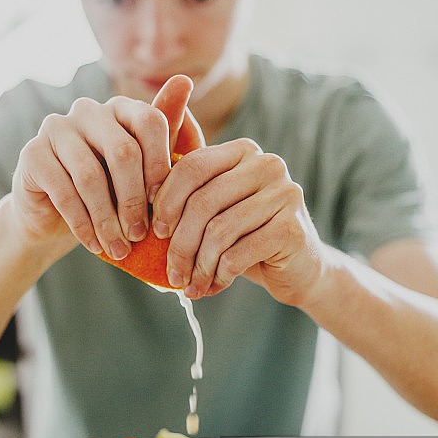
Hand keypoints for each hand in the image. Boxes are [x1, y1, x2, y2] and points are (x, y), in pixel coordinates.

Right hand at [11, 75, 200, 258]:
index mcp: (122, 107)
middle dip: (135, 201)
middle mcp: (89, 110)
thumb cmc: (112, 193)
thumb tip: (185, 79)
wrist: (56, 218)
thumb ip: (170, 139)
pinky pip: (63, 192)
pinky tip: (93, 244)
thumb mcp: (147, 174)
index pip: (152, 122)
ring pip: (91, 177)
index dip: (161, 167)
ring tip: (118, 248)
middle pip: (123, 152)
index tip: (164, 206)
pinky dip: (83, 224)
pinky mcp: (32, 153)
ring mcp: (57, 128)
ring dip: (108, 220)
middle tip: (139, 236)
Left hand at [152, 138, 325, 305]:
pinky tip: (213, 286)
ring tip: (190, 285)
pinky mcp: (292, 228)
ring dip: (198, 265)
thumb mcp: (215, 209)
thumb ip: (187, 192)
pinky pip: (237, 254)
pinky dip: (219, 275)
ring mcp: (285, 194)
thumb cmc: (246, 237)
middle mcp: (267, 164)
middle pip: (202, 202)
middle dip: (179, 243)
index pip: (191, 167)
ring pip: (218, 231)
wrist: (299, 269)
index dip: (166, 201)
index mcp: (242, 151)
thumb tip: (138, 196)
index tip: (156, 232)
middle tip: (171, 271)